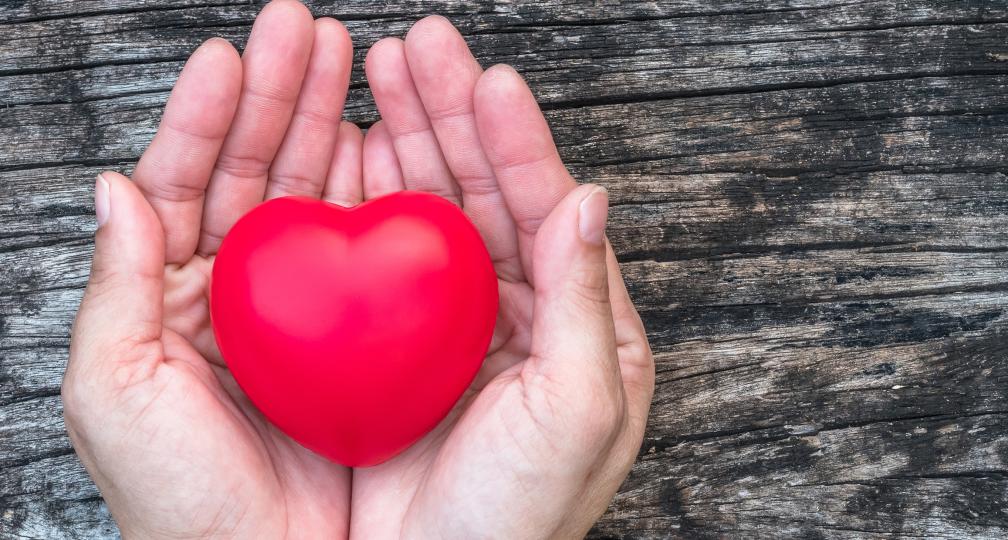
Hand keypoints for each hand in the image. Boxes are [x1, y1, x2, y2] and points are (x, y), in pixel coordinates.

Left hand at [63, 1, 363, 536]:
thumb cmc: (179, 502)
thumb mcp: (115, 392)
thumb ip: (115, 285)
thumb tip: (114, 185)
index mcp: (167, 297)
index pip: (182, 182)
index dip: (204, 115)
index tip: (231, 54)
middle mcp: (236, 292)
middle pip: (254, 171)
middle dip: (278, 95)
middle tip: (305, 30)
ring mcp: (302, 309)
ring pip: (311, 195)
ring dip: (327, 124)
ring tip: (348, 62)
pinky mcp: (358, 333)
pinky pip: (365, 248)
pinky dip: (374, 192)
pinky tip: (384, 147)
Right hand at [347, 17, 653, 537]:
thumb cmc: (520, 520)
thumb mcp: (578, 412)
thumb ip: (586, 300)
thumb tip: (592, 197)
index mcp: (580, 328)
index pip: (550, 212)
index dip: (518, 143)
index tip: (488, 80)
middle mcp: (518, 317)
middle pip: (485, 194)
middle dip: (452, 117)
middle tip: (417, 47)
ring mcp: (451, 327)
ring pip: (431, 212)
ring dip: (406, 138)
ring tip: (377, 73)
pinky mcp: (392, 346)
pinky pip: (378, 257)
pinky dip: (363, 199)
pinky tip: (346, 151)